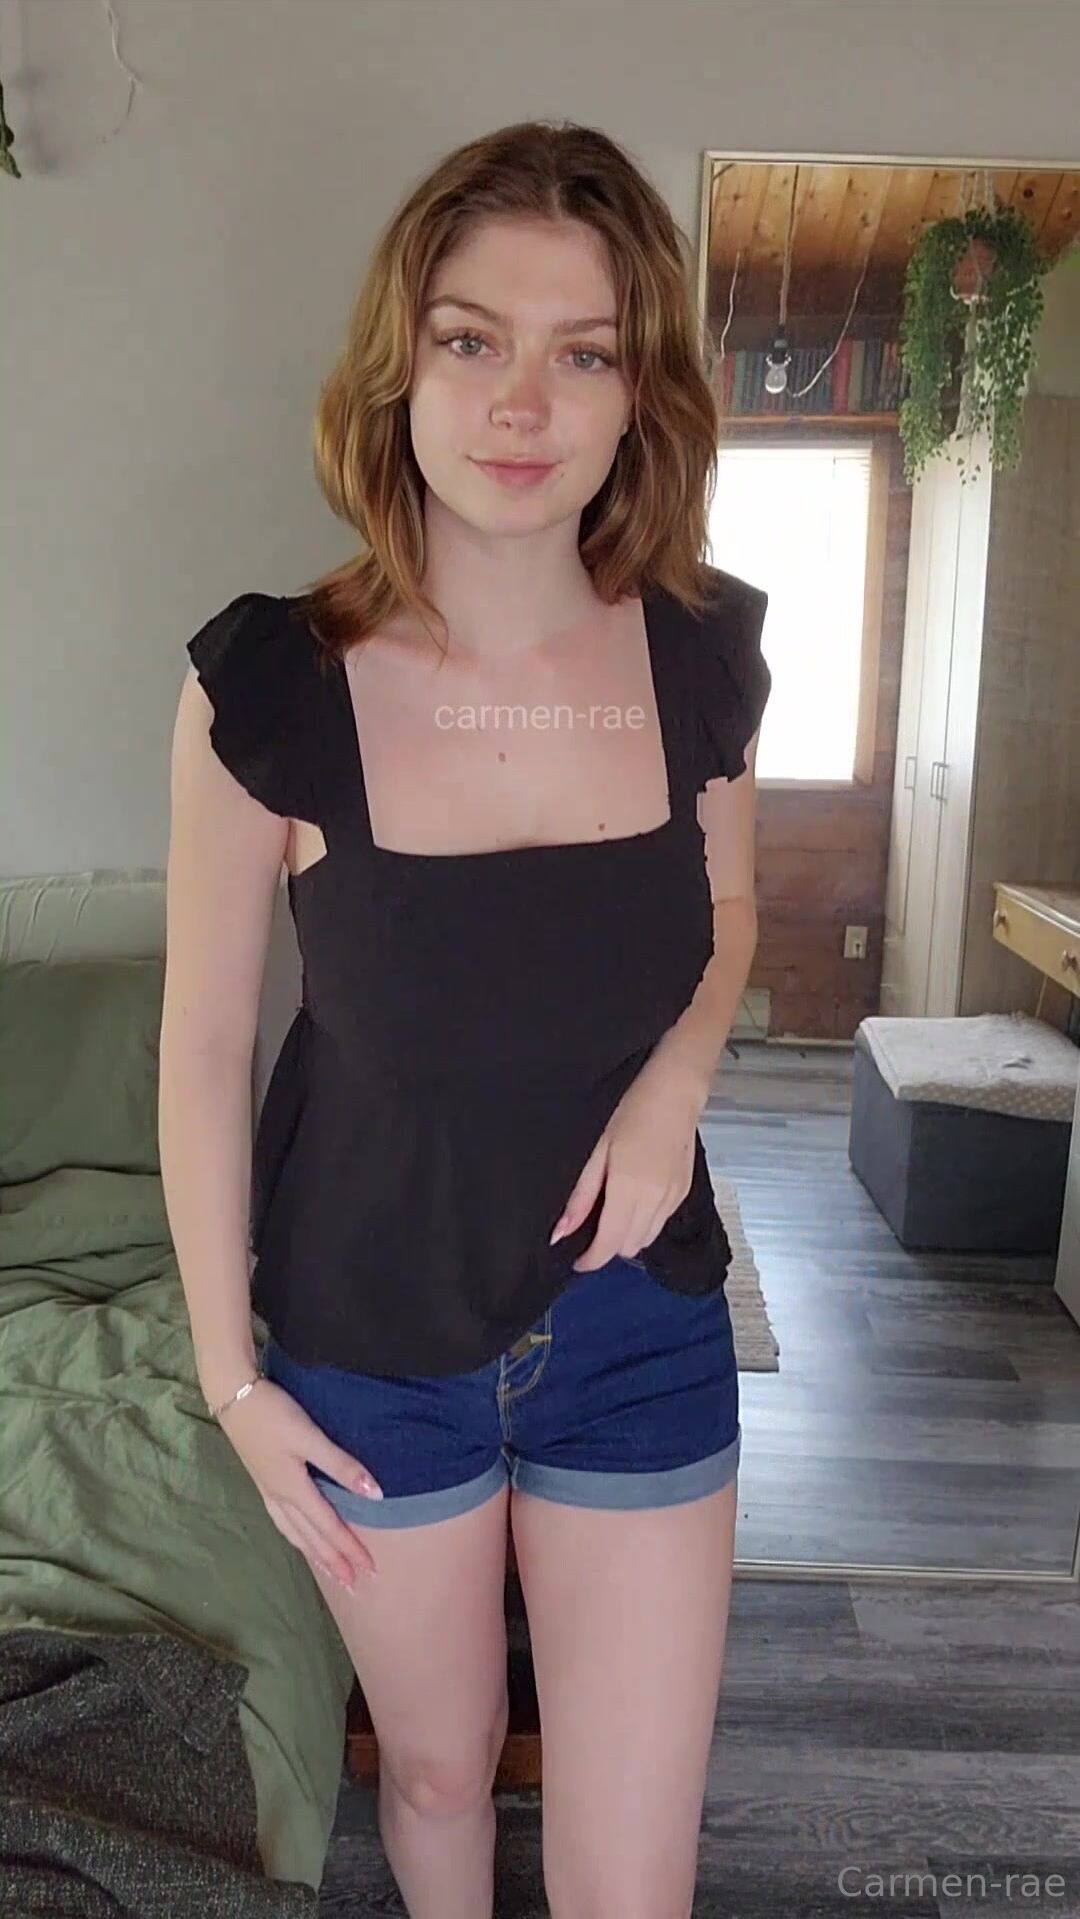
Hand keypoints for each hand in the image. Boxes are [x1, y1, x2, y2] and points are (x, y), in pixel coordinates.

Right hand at [218, 1376, 382, 1587]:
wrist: (233, 1397)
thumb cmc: (274, 1414)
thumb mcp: (309, 1436)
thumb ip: (341, 1465)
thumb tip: (376, 1494)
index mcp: (294, 1489)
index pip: (329, 1527)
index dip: (350, 1549)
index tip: (369, 1570)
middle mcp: (281, 1497)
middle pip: (311, 1537)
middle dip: (334, 1562)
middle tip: (353, 1585)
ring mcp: (268, 1491)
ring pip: (295, 1533)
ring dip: (314, 1554)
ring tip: (329, 1572)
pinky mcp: (262, 1481)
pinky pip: (283, 1522)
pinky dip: (295, 1537)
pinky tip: (298, 1537)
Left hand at [551, 1054, 707, 1271]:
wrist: (675, 1092)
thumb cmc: (628, 1112)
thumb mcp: (597, 1151)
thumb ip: (580, 1197)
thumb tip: (560, 1233)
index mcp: (628, 1190)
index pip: (609, 1245)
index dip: (591, 1260)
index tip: (576, 1259)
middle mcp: (655, 1201)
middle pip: (628, 1248)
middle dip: (608, 1247)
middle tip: (591, 1228)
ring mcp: (673, 1198)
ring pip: (646, 1240)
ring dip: (627, 1236)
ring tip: (612, 1214)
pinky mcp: (684, 1192)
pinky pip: (661, 1224)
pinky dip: (645, 1223)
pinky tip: (634, 1200)